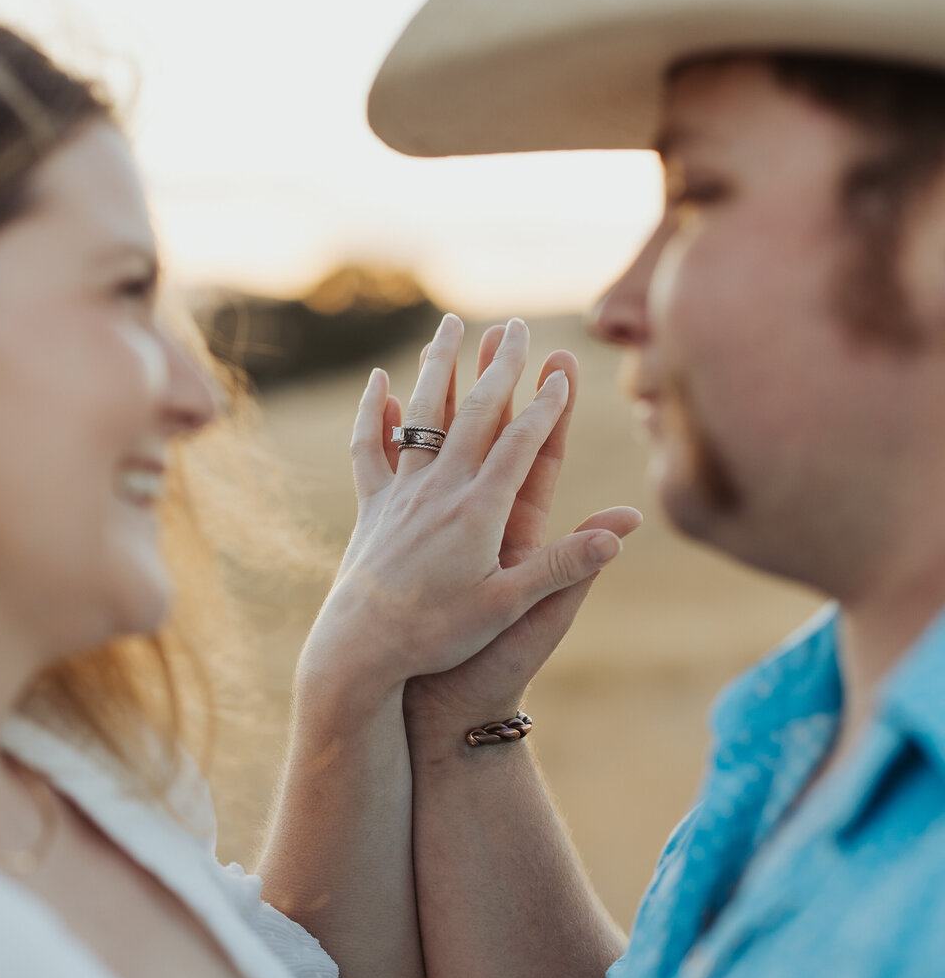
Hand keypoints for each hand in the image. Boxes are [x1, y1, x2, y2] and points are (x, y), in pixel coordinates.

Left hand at [299, 314, 637, 705]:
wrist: (359, 653)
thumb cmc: (438, 636)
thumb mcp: (509, 608)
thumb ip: (563, 565)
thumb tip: (619, 533)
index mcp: (480, 511)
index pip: (521, 445)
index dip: (545, 405)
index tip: (562, 368)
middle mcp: (439, 491)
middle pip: (474, 415)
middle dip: (499, 368)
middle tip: (517, 326)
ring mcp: (401, 495)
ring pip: (421, 416)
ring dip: (438, 366)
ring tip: (449, 324)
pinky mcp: (372, 508)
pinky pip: (371, 448)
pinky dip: (374, 412)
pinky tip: (379, 381)